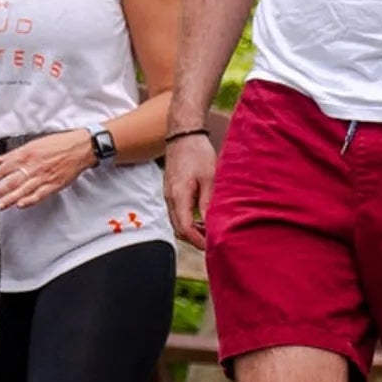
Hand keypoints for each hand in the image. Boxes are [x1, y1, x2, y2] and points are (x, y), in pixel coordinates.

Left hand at [0, 129, 99, 210]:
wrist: (80, 148)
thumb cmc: (58, 144)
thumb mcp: (32, 143)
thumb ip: (13, 154)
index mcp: (26, 155)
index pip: (4, 169)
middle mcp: (33, 167)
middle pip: (11, 182)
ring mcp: (43, 177)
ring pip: (23, 190)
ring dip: (9, 199)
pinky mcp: (54, 185)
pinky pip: (39, 194)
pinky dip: (30, 201)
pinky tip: (21, 205)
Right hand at [165, 132, 216, 247]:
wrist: (183, 134)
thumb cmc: (197, 152)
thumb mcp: (209, 178)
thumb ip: (208, 203)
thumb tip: (211, 225)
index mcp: (179, 196)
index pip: (186, 228)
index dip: (198, 241)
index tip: (212, 247)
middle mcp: (169, 198)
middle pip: (179, 230)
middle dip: (195, 240)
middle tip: (213, 244)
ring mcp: (168, 195)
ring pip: (177, 223)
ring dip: (191, 232)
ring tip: (209, 234)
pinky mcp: (170, 191)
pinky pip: (177, 213)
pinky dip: (188, 221)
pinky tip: (202, 220)